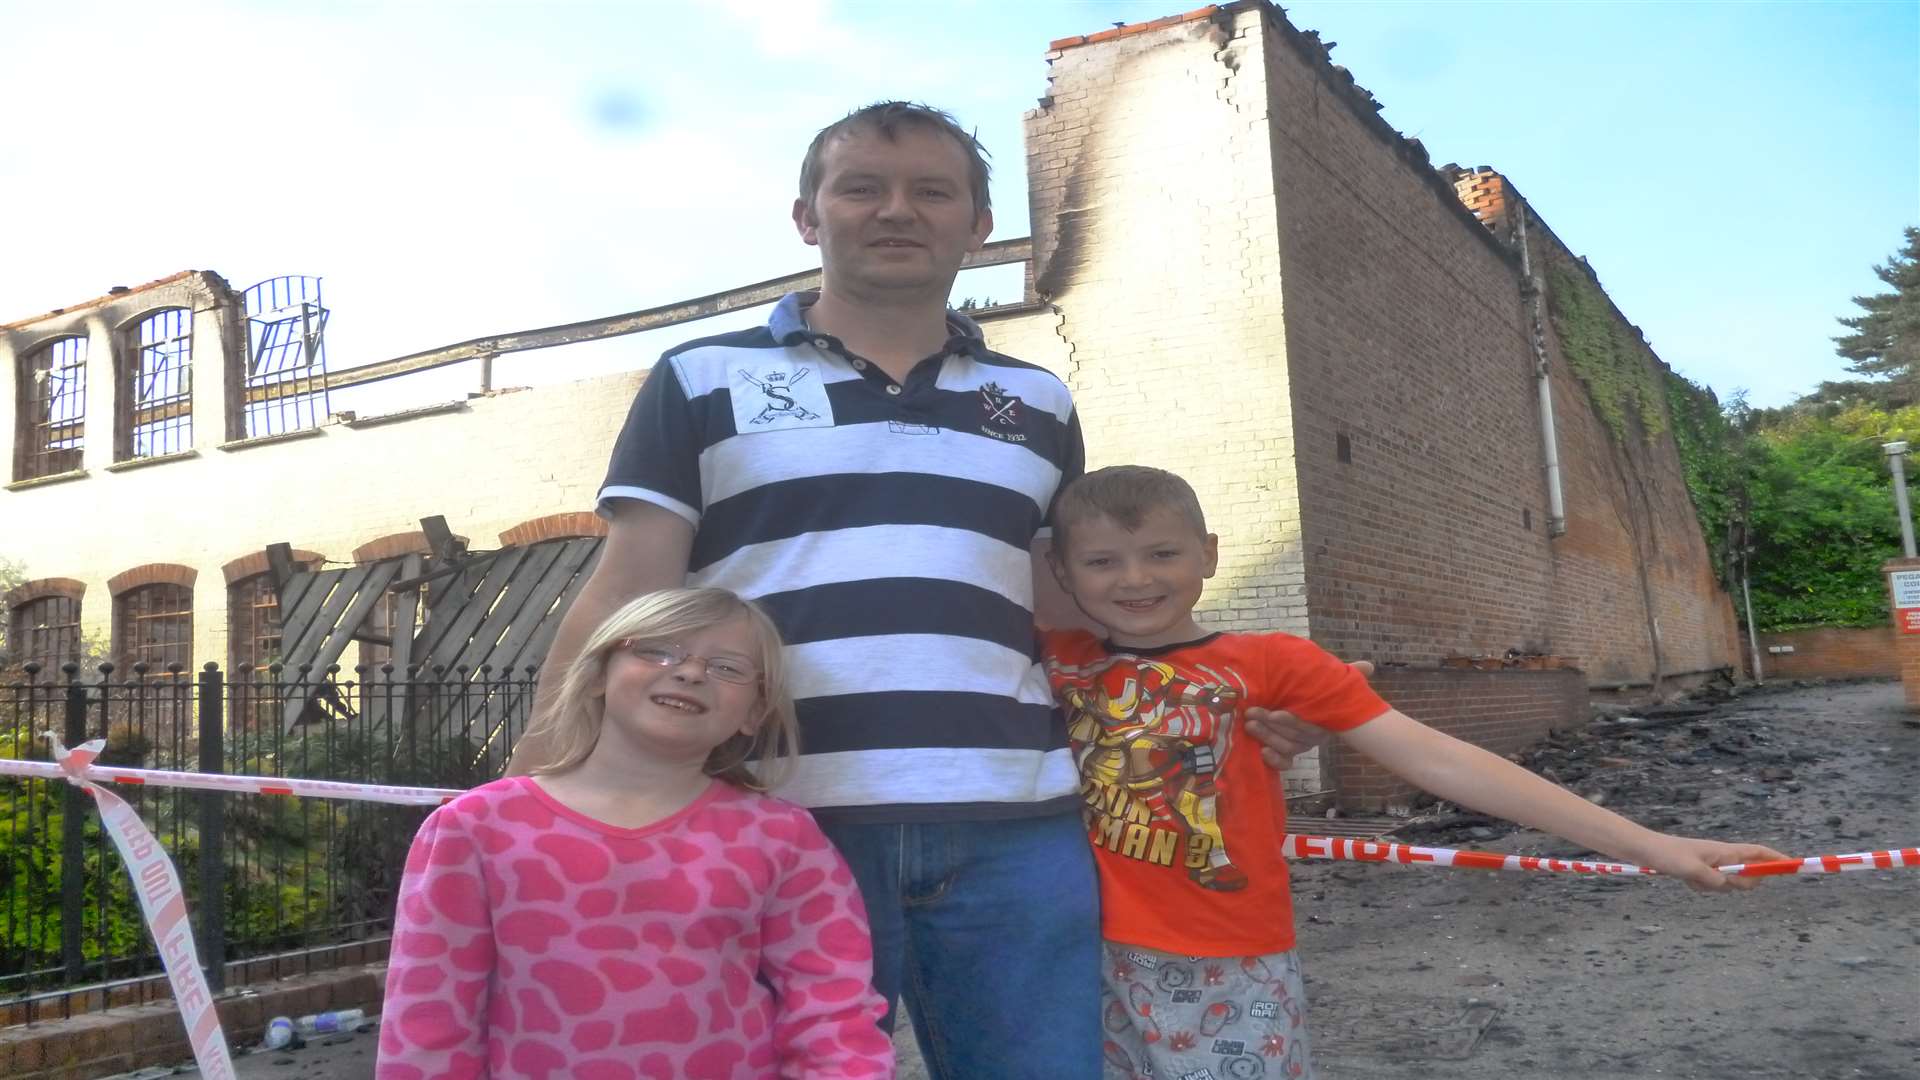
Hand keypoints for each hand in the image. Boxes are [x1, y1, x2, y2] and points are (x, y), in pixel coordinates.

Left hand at [1245, 661, 1373, 769]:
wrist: (1300, 695)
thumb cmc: (1317, 688)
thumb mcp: (1331, 680)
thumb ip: (1349, 674)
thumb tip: (1369, 666)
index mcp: (1322, 720)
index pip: (1308, 726)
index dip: (1291, 722)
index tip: (1275, 714)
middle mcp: (1311, 735)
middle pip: (1293, 737)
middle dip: (1271, 727)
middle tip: (1252, 714)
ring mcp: (1299, 744)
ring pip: (1285, 747)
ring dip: (1267, 737)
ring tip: (1249, 725)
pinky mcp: (1287, 752)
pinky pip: (1285, 762)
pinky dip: (1275, 761)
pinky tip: (1263, 753)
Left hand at [1635, 834, 1788, 892]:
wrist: (1645, 850)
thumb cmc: (1668, 855)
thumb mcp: (1692, 869)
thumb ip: (1714, 879)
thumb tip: (1731, 886)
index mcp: (1725, 850)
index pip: (1758, 852)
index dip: (1777, 858)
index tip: (1793, 866)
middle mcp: (1723, 857)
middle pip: (1748, 874)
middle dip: (1739, 884)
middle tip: (1715, 880)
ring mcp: (1713, 865)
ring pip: (1728, 884)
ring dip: (1714, 887)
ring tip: (1693, 878)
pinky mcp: (1702, 872)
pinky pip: (1711, 887)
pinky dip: (1702, 888)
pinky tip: (1686, 881)